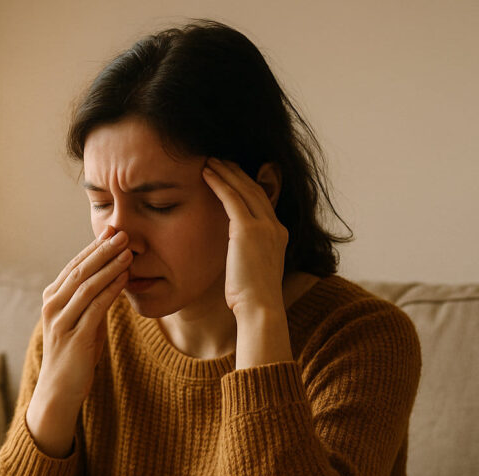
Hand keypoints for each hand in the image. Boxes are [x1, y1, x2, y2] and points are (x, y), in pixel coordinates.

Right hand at [26, 226, 131, 455]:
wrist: (59, 391)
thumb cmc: (73, 356)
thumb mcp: (82, 322)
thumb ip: (91, 300)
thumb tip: (112, 276)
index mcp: (52, 299)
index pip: (74, 266)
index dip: (94, 247)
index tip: (113, 230)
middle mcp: (52, 306)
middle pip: (80, 270)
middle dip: (103, 250)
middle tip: (123, 232)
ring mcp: (61, 322)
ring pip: (87, 285)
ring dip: (109, 266)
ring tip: (128, 250)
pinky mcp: (75, 338)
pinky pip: (95, 308)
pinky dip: (111, 290)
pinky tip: (125, 278)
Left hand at [201, 157, 287, 318]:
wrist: (260, 308)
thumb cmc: (252, 298)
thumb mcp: (253, 269)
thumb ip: (247, 253)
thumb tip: (234, 253)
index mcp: (278, 234)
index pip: (262, 200)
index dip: (246, 184)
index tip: (232, 174)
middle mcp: (275, 226)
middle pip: (254, 188)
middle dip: (236, 172)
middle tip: (218, 159)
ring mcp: (264, 226)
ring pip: (243, 189)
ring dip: (225, 172)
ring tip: (209, 161)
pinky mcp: (247, 230)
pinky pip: (231, 199)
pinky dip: (219, 183)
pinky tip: (206, 174)